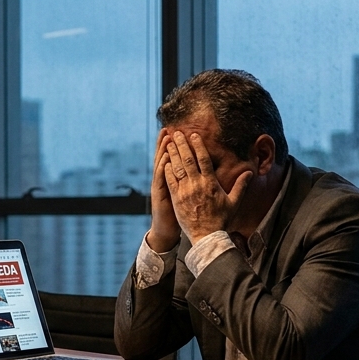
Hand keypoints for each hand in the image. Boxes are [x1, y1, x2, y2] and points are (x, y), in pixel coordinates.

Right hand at [146, 130, 180, 251]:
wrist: (166, 230)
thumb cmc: (178, 213)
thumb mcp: (183, 195)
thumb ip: (188, 182)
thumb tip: (199, 172)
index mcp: (170, 180)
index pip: (171, 159)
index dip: (172, 146)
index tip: (175, 131)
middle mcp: (163, 181)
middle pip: (163, 158)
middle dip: (165, 144)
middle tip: (168, 129)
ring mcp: (160, 188)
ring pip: (161, 166)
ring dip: (162, 152)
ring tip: (166, 138)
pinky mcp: (160, 196)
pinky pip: (162, 181)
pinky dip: (162, 169)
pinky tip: (165, 160)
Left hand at [164, 132, 251, 242]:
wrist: (207, 236)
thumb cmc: (221, 220)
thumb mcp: (234, 202)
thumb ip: (241, 186)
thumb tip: (250, 172)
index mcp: (211, 184)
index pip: (204, 159)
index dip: (198, 145)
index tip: (194, 135)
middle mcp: (197, 185)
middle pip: (188, 159)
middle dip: (182, 144)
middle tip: (177, 133)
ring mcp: (185, 191)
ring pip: (178, 168)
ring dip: (173, 154)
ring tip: (169, 142)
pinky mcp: (176, 199)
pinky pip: (171, 181)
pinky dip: (167, 170)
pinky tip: (165, 161)